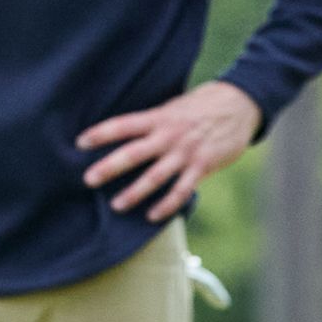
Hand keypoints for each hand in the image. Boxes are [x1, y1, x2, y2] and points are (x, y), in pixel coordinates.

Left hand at [76, 80, 263, 222]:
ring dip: (134, 193)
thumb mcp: (173, 107)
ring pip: (155, 177)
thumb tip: (125, 132)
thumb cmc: (202, 106)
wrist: (241, 105)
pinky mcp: (203, 167)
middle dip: (110, 167)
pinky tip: (152, 216)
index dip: (101, 133)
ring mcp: (186, 153)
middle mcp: (169, 136)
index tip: (80, 142)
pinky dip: (166, 205)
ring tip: (116, 205)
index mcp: (159, 117)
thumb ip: (152, 121)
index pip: (124, 125)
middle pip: (134, 153)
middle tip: (88, 180)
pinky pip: (181, 191)